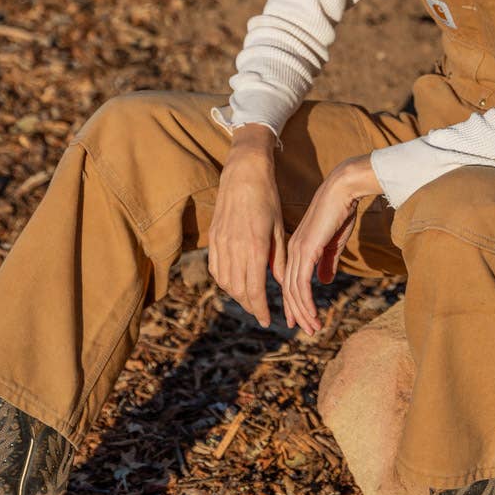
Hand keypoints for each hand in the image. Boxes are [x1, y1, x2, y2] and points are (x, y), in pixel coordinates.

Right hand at [208, 127, 285, 328]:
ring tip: (249, 300)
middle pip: (238, 290)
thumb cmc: (268, 199)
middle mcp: (233, 248)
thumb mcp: (278, 229)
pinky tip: (234, 283)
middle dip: (250, 306)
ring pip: (225, 281)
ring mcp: (220, 243)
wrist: (244, 173)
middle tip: (261, 313)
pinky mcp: (213, 237)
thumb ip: (278, 259)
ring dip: (236, 295)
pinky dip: (224, 281)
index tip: (268, 321)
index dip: (261, 309)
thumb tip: (281, 284)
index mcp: (254, 248)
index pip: (254, 289)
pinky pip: (215, 268)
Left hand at [283, 156, 379, 335]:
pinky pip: (303, 284)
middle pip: (290, 289)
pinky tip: (313, 315)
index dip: (294, 302)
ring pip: (295, 291)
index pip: (290, 281)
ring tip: (313, 328)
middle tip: (307, 330)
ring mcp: (298, 251)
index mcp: (297, 248)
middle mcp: (293, 251)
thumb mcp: (334, 243)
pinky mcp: (307, 251)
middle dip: (298, 312)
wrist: (343, 190)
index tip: (299, 319)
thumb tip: (324, 281)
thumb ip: (327, 262)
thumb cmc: (340, 212)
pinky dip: (307, 303)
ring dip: (304, 312)